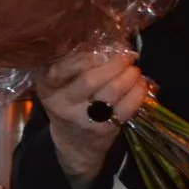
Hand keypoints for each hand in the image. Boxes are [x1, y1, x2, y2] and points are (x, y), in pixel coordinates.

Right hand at [37, 46, 148, 184]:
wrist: (74, 143)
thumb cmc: (69, 104)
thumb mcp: (60, 86)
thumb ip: (74, 66)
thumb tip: (110, 45)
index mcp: (48, 88)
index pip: (62, 69)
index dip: (86, 57)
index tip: (101, 52)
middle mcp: (63, 104)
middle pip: (90, 80)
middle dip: (113, 64)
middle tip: (127, 57)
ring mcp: (84, 119)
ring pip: (111, 92)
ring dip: (129, 76)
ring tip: (134, 70)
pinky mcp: (104, 130)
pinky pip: (126, 108)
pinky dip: (137, 93)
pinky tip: (140, 85)